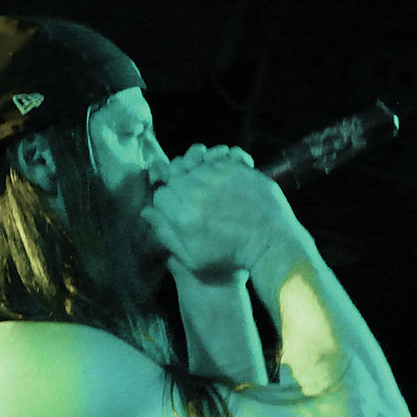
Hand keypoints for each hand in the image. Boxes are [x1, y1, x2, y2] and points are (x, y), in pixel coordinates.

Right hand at [142, 143, 295, 279]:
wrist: (271, 244)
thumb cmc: (232, 258)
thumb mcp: (193, 259)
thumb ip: (166, 235)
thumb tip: (146, 212)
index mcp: (184, 216)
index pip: (160, 194)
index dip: (165, 201)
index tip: (176, 208)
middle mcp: (198, 193)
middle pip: (175, 175)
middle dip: (179, 183)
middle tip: (191, 195)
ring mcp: (219, 177)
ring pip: (195, 163)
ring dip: (197, 172)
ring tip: (207, 186)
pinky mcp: (237, 168)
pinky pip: (217, 156)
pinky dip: (216, 164)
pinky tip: (221, 179)